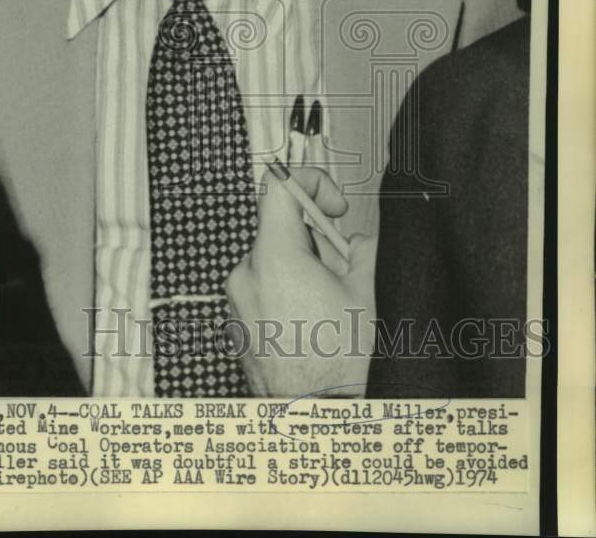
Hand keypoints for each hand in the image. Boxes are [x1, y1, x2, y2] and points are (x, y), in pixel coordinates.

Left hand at [225, 166, 376, 396]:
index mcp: (274, 257)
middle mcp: (246, 274)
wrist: (312, 417)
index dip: (312, 183)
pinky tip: (309, 324)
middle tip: (341, 270)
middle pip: (279, 229)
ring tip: (326, 307)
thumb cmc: (335, 365)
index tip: (333, 206)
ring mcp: (236, 300)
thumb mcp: (364, 295)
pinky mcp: (236, 322)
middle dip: (314, 241)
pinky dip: (285, 293)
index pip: (278, 187)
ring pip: (272, 262)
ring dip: (301, 271)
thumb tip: (355, 242)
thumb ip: (361, 251)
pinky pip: (261, 289)